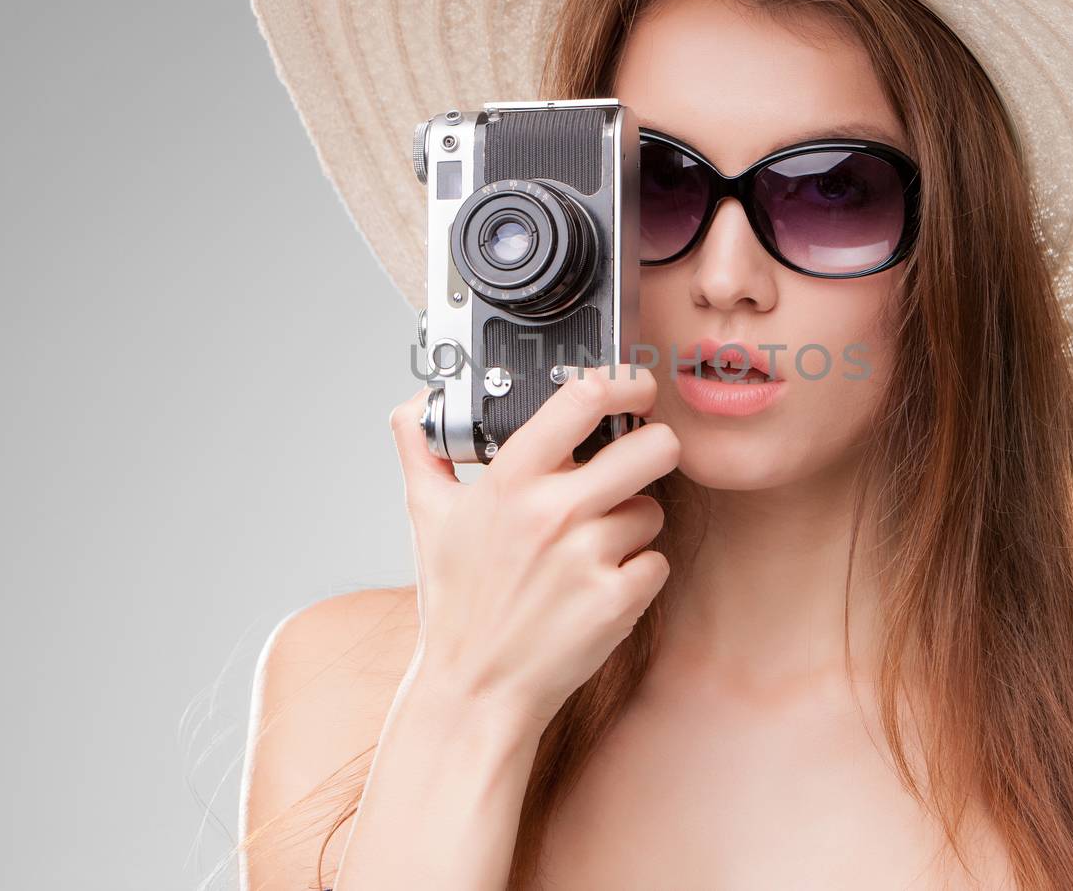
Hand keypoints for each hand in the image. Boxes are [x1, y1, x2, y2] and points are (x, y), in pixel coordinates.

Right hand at [387, 364, 678, 730]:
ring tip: (590, 546)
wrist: (474, 690)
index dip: (622, 382)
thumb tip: (417, 404)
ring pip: (652, 508)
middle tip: (638, 461)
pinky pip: (656, 561)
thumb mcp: (426, 517)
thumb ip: (420, 448)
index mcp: (509, 481)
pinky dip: (636, 574)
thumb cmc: (456, 603)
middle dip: (654, 449)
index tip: (631, 386)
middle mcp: (553, 512)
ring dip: (632, 523)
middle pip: (653, 446)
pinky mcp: (617, 600)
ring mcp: (588, 557)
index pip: (583, 398)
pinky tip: (597, 586)